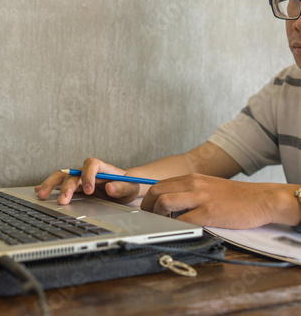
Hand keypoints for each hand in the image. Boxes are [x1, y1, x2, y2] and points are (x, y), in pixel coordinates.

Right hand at [34, 158, 140, 204]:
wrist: (125, 187)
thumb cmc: (128, 185)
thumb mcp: (131, 188)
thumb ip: (122, 187)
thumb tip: (110, 187)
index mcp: (102, 168)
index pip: (92, 164)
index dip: (88, 175)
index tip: (89, 190)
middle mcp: (87, 171)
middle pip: (72, 172)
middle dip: (66, 186)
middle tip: (63, 200)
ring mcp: (79, 178)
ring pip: (61, 177)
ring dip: (51, 185)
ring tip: (42, 195)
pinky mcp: (75, 186)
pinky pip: (59, 184)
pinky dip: (48, 186)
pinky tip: (39, 190)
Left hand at [141, 173, 299, 228]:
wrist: (261, 199)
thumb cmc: (234, 197)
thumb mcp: (207, 186)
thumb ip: (188, 191)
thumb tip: (168, 203)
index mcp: (191, 178)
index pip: (159, 184)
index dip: (148, 198)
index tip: (146, 208)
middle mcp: (193, 184)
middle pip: (156, 191)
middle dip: (147, 206)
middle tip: (148, 217)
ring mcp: (200, 197)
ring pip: (164, 202)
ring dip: (157, 214)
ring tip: (161, 223)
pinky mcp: (209, 212)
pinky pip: (183, 220)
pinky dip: (175, 226)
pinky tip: (178, 229)